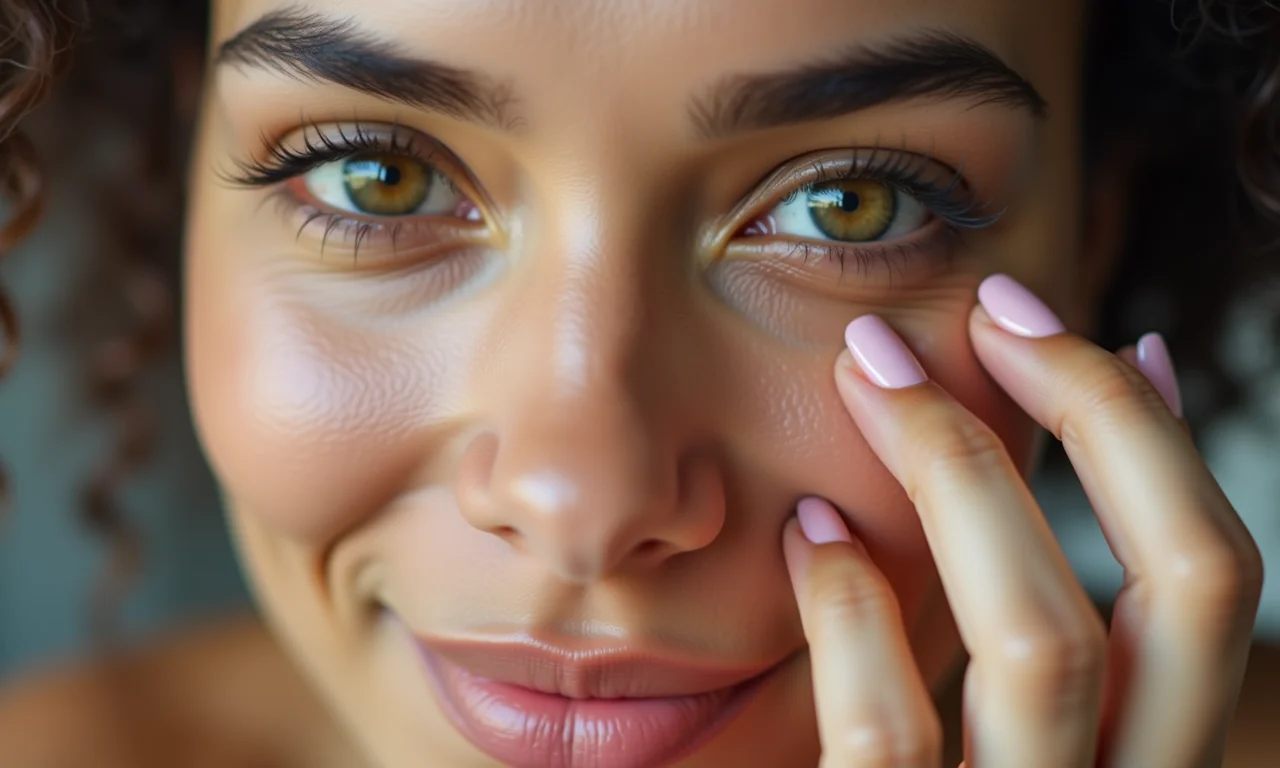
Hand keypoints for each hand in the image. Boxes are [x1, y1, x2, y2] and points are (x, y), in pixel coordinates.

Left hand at [782, 275, 1263, 766]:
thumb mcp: (990, 717)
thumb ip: (1017, 618)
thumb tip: (1016, 449)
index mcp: (1151, 749)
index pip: (1207, 576)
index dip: (1150, 430)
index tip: (1050, 325)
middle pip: (1183, 585)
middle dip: (1093, 414)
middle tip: (983, 309)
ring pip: (1044, 643)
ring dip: (955, 472)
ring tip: (867, 374)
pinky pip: (891, 728)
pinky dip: (848, 610)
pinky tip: (809, 530)